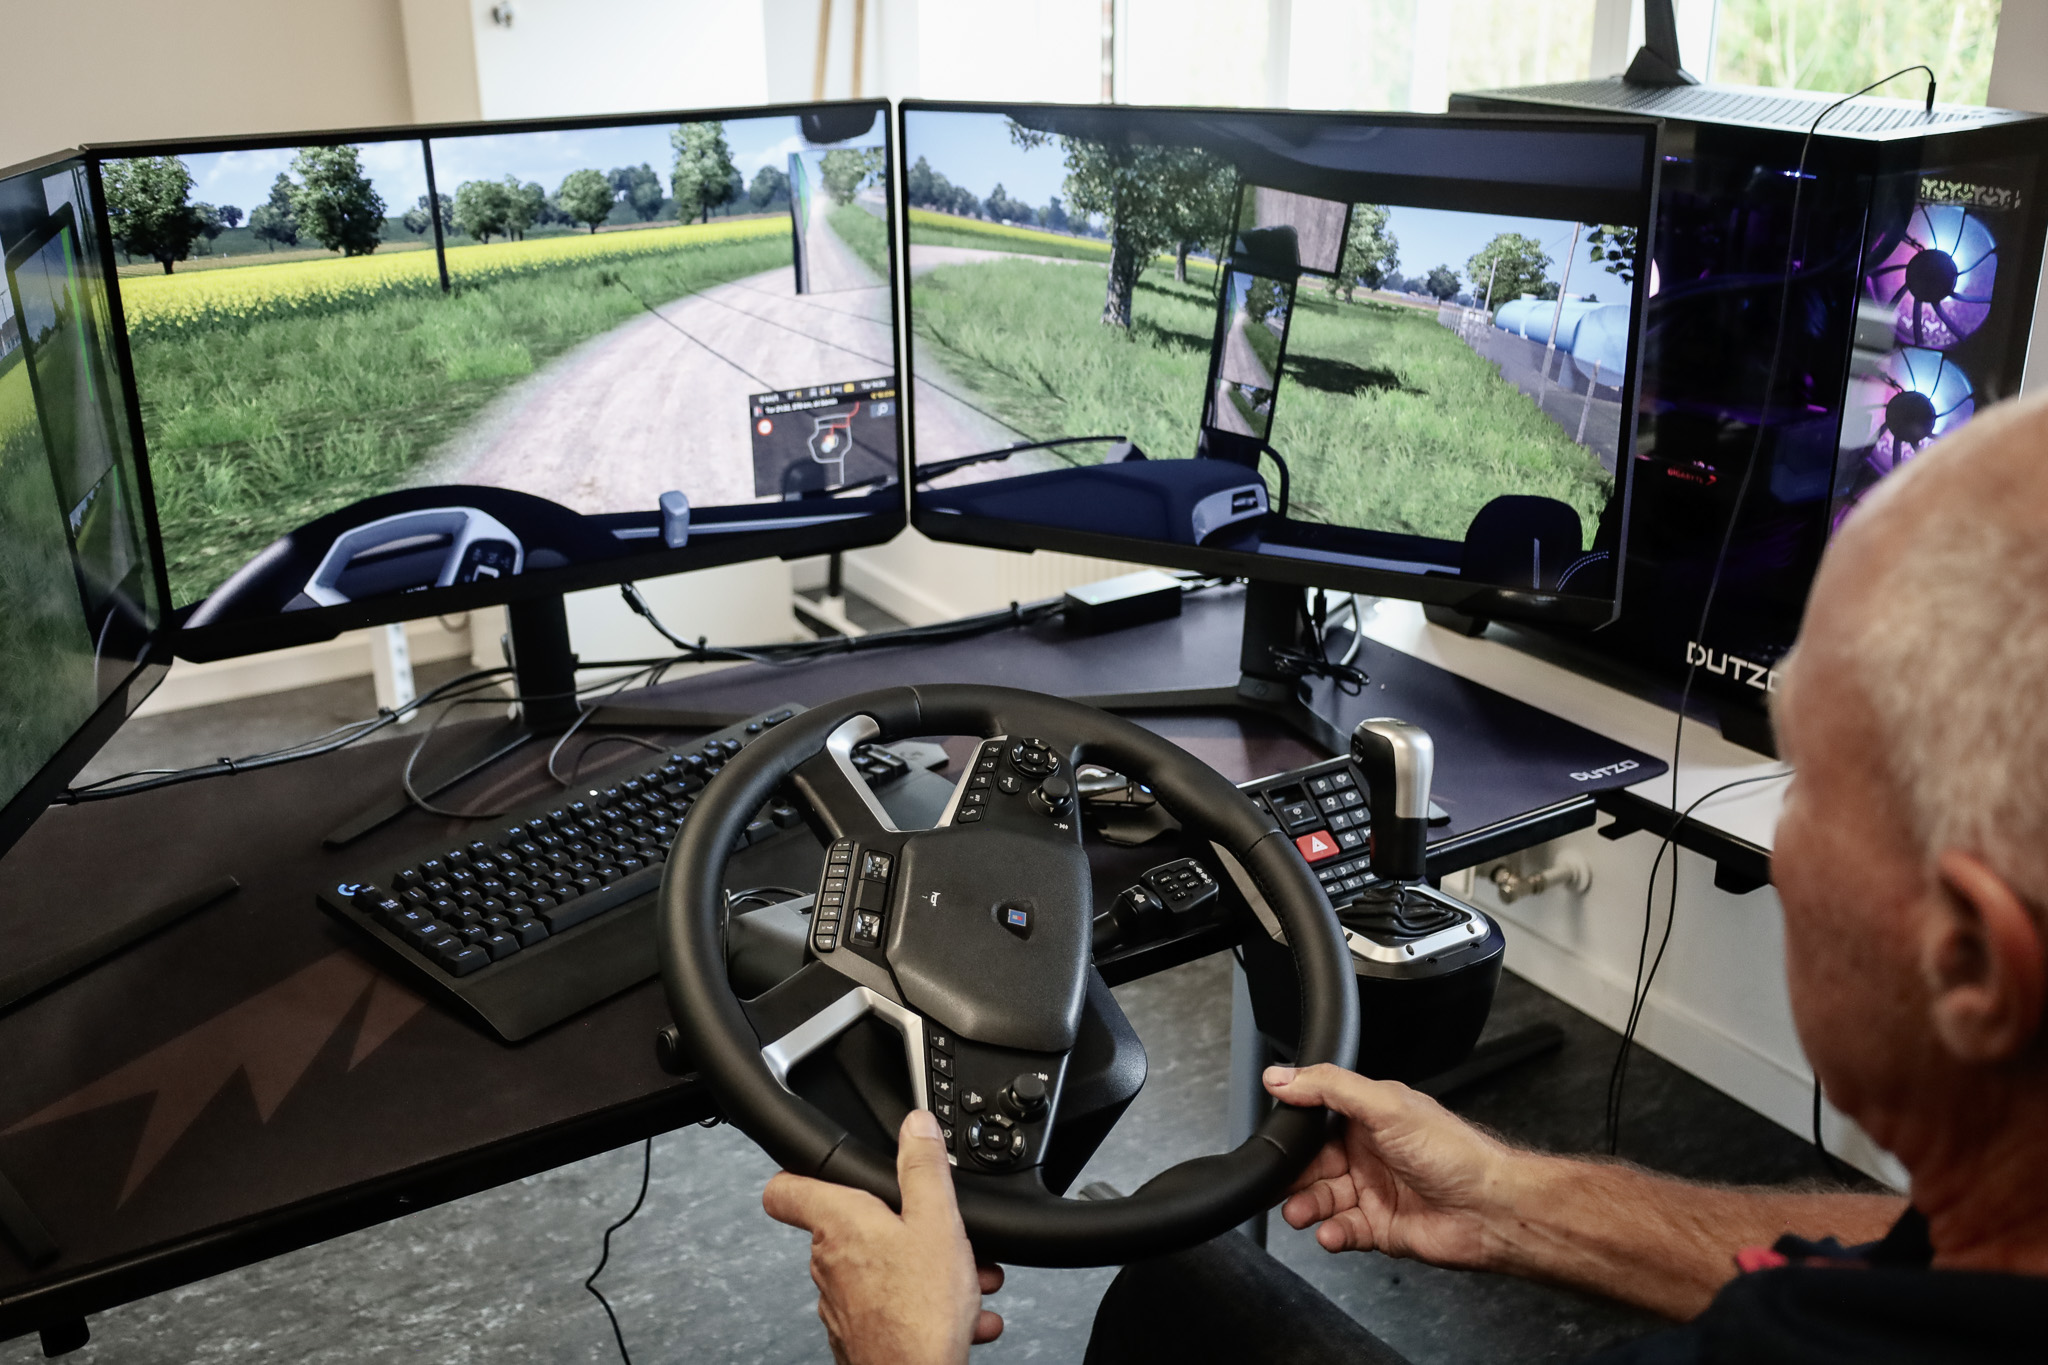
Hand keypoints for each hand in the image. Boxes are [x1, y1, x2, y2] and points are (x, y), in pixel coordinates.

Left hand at [762, 1109, 1004, 1364]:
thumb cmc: (920, 1312)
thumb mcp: (936, 1222)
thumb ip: (923, 1168)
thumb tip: (915, 1126)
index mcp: (839, 1224)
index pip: (786, 1190)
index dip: (799, 1172)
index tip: (819, 1167)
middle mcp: (828, 1263)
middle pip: (854, 1227)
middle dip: (904, 1226)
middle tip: (940, 1234)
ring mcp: (841, 1302)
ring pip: (881, 1268)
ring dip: (925, 1268)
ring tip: (968, 1278)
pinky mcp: (859, 1333)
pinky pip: (893, 1304)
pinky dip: (926, 1302)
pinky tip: (966, 1313)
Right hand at [1264, 1063, 1523, 1269]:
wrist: (1492, 1210)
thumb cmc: (1455, 1153)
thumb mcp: (1386, 1106)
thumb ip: (1330, 1088)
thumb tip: (1281, 1076)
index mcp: (1368, 1117)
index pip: (1315, 1120)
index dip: (1292, 1132)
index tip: (1271, 1140)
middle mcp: (1367, 1154)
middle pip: (1311, 1164)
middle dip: (1291, 1176)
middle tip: (1278, 1184)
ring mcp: (1373, 1192)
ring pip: (1321, 1199)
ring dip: (1305, 1206)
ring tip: (1302, 1212)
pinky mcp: (1379, 1228)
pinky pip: (1342, 1231)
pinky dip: (1331, 1234)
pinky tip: (1332, 1232)